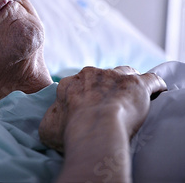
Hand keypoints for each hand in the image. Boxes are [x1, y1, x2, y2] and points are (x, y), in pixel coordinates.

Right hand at [39, 66, 166, 152]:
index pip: (78, 83)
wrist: (94, 129)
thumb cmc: (70, 131)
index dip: (84, 94)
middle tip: (108, 103)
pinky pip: (152, 80)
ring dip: (127, 83)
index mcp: (69, 85)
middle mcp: (89, 75)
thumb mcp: (47, 128)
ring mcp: (114, 76)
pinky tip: (158, 92)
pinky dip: (155, 86)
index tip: (88, 105)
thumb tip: (52, 120)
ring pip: (124, 72)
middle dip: (104, 86)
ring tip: (132, 96)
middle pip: (101, 76)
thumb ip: (50, 120)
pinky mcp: (137, 83)